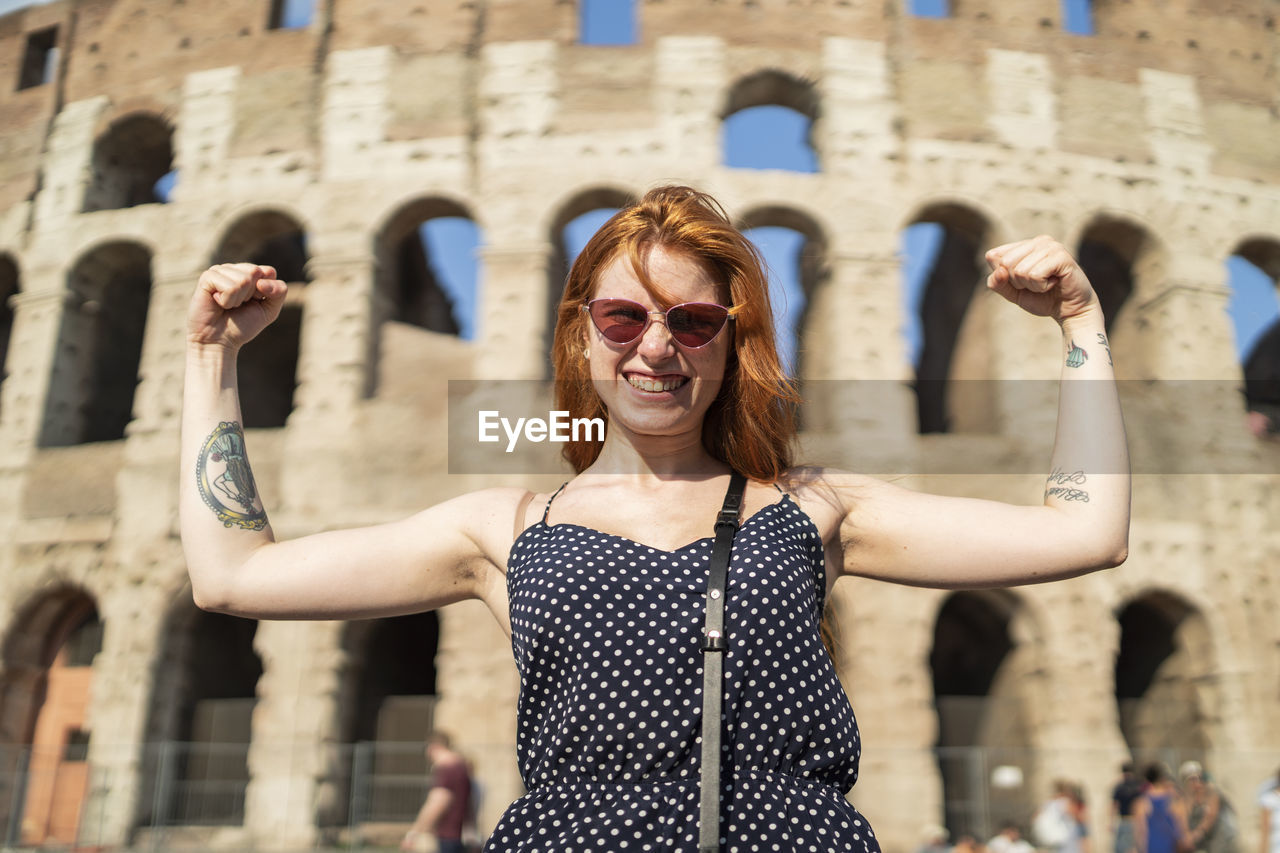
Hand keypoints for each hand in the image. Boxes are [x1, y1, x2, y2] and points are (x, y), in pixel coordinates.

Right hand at [188, 263, 287, 350]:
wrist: (219, 341)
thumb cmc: (243, 325)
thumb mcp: (269, 310)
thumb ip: (279, 291)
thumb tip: (261, 282)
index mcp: (249, 273)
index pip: (269, 271)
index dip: (266, 291)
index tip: (254, 302)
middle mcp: (234, 269)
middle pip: (256, 272)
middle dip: (251, 294)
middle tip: (238, 305)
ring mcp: (220, 271)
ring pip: (243, 280)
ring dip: (238, 300)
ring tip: (227, 305)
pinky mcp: (207, 277)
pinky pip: (230, 287)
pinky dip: (228, 301)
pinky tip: (218, 303)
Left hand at [985, 236, 1099, 324]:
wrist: (1069, 311)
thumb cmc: (1042, 298)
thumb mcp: (1012, 292)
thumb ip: (997, 282)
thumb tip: (999, 270)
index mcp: (1024, 245)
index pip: (993, 256)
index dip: (1004, 277)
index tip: (1023, 282)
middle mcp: (1038, 241)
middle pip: (1005, 263)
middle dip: (1017, 281)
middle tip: (1037, 284)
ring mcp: (1051, 246)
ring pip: (1020, 271)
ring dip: (1031, 286)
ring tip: (1047, 284)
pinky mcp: (1061, 256)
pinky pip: (1034, 275)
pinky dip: (1041, 286)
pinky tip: (1054, 283)